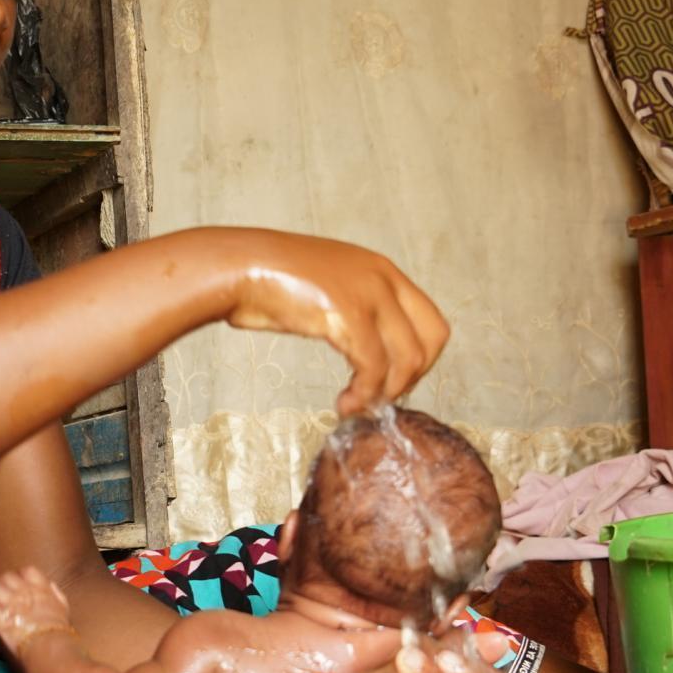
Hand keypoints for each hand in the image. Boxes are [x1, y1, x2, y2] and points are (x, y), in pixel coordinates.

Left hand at [0, 568, 74, 662]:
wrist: (56, 649)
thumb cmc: (62, 636)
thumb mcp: (64, 611)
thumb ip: (57, 597)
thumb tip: (52, 588)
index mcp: (42, 591)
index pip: (28, 573)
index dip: (18, 574)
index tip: (12, 578)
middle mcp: (25, 593)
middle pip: (7, 578)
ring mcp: (12, 605)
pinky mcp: (0, 618)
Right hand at [207, 229, 451, 415]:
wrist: (240, 267)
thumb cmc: (272, 282)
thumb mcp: (329, 287)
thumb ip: (357, 310)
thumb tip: (372, 353)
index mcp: (382, 270)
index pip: (430, 321)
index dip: (419, 361)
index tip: (391, 382)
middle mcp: (384, 278)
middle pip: (432, 341)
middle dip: (410, 379)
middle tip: (379, 398)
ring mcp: (369, 293)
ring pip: (408, 359)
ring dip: (384, 393)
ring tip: (356, 406)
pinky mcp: (348, 313)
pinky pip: (374, 367)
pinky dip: (363, 394)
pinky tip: (343, 403)